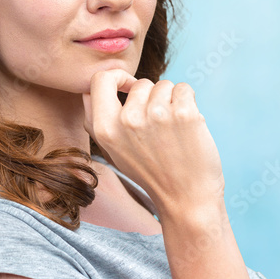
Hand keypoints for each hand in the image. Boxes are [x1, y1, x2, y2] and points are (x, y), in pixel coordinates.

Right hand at [82, 69, 225, 223]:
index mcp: (105, 128)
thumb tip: (89, 90)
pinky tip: (188, 126)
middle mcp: (128, 120)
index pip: (101, 79)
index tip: (130, 87)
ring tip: (174, 130)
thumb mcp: (113, 152)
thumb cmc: (151, 174)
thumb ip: (97, 121)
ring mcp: (157, 115)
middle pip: (142, 83)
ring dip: (172, 101)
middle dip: (153, 98)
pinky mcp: (185, 114)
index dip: (118, 78)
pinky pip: (185, 89)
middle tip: (160, 128)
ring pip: (165, 85)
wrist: (186, 200)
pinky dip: (190, 102)